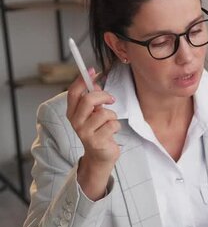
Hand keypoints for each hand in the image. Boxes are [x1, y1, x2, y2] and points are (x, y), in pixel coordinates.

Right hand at [67, 68, 120, 199]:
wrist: (100, 156)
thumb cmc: (98, 131)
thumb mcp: (93, 114)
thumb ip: (93, 100)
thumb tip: (96, 82)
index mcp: (72, 113)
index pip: (74, 93)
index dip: (83, 80)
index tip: (93, 70)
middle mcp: (76, 122)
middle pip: (89, 100)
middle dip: (103, 96)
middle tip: (111, 99)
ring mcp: (85, 132)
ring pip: (104, 113)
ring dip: (112, 115)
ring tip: (110, 123)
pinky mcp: (96, 141)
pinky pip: (113, 125)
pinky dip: (116, 126)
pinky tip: (111, 133)